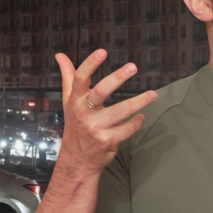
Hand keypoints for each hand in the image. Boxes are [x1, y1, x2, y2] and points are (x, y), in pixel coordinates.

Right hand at [55, 49, 156, 177]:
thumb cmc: (76, 125)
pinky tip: (141, 117)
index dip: (90, 64)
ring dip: (139, 102)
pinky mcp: (108, 141)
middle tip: (133, 67)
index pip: (80, 79)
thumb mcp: (69, 102)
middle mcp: (84, 113)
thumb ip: (68, 78)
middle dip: (117, 78)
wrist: (77, 160)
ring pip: (121, 111)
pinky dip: (137, 122)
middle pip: (101, 92)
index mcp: (75, 101)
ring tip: (153, 94)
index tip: (102, 52)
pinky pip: (128, 128)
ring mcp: (96, 128)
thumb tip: (60, 55)